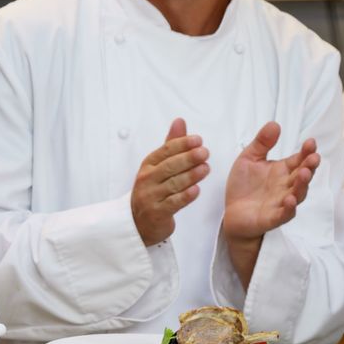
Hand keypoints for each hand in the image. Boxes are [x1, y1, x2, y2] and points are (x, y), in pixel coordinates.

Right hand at [131, 119, 209, 245]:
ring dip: (191, 175)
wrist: (137, 221)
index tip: (198, 140)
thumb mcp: (158, 165)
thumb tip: (179, 121)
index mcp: (149, 164)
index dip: (182, 144)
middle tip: (204, 152)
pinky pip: (173, 203)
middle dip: (188, 158)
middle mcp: (148, 179)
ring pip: (173, 184)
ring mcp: (152, 196)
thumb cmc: (152, 189)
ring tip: (205, 169)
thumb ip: (171, 144)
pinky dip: (185, 196)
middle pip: (169, 166)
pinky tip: (196, 190)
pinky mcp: (158, 213)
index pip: (166, 150)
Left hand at [222, 122, 319, 241]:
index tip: (311, 142)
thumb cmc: (245, 186)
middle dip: (309, 167)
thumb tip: (275, 124)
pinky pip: (284, 214)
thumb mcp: (249, 158)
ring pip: (298, 194)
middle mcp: (286, 186)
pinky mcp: (272, 218)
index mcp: (283, 171)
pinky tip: (290, 200)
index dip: (306, 152)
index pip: (299, 160)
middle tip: (314, 158)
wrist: (232, 213)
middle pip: (302, 176)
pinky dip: (289, 209)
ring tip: (304, 174)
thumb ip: (262, 143)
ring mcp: (281, 203)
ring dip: (302, 185)